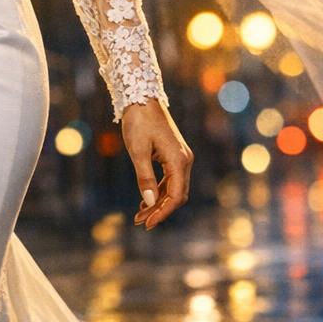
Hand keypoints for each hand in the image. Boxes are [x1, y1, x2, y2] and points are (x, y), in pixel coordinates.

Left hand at [122, 98, 192, 229]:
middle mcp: (184, 160)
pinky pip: (169, 179)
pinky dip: (158, 190)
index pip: (176, 196)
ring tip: (140, 214)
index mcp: (179, 160)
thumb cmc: (139, 122)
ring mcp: (180, 157)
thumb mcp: (138, 151)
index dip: (163, 212)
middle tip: (140, 222)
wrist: (141, 97)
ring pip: (173, 188)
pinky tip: (146, 199)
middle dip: (160, 210)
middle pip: (176, 194)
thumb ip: (144, 178)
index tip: (147, 224)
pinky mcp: (173, 154)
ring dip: (158, 202)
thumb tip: (150, 203)